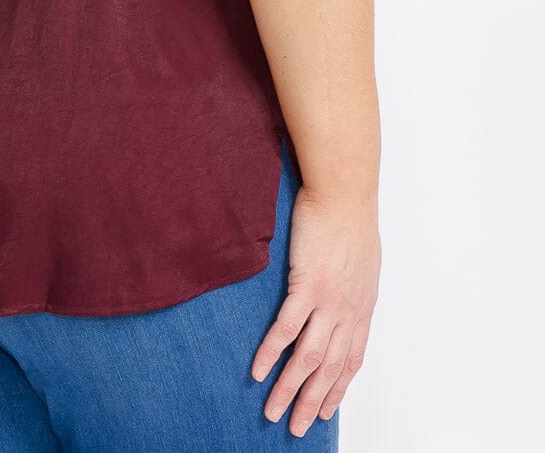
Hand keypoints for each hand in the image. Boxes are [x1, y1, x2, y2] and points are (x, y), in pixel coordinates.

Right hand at [251, 185, 380, 437]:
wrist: (344, 191)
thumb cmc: (351, 215)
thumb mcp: (362, 259)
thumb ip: (352, 283)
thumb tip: (344, 291)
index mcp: (361, 307)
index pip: (350, 360)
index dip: (337, 389)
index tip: (324, 411)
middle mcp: (347, 311)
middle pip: (328, 369)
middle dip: (311, 402)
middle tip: (295, 427)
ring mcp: (328, 302)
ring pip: (308, 358)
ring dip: (289, 389)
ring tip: (272, 412)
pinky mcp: (306, 286)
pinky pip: (286, 328)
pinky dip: (271, 353)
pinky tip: (257, 370)